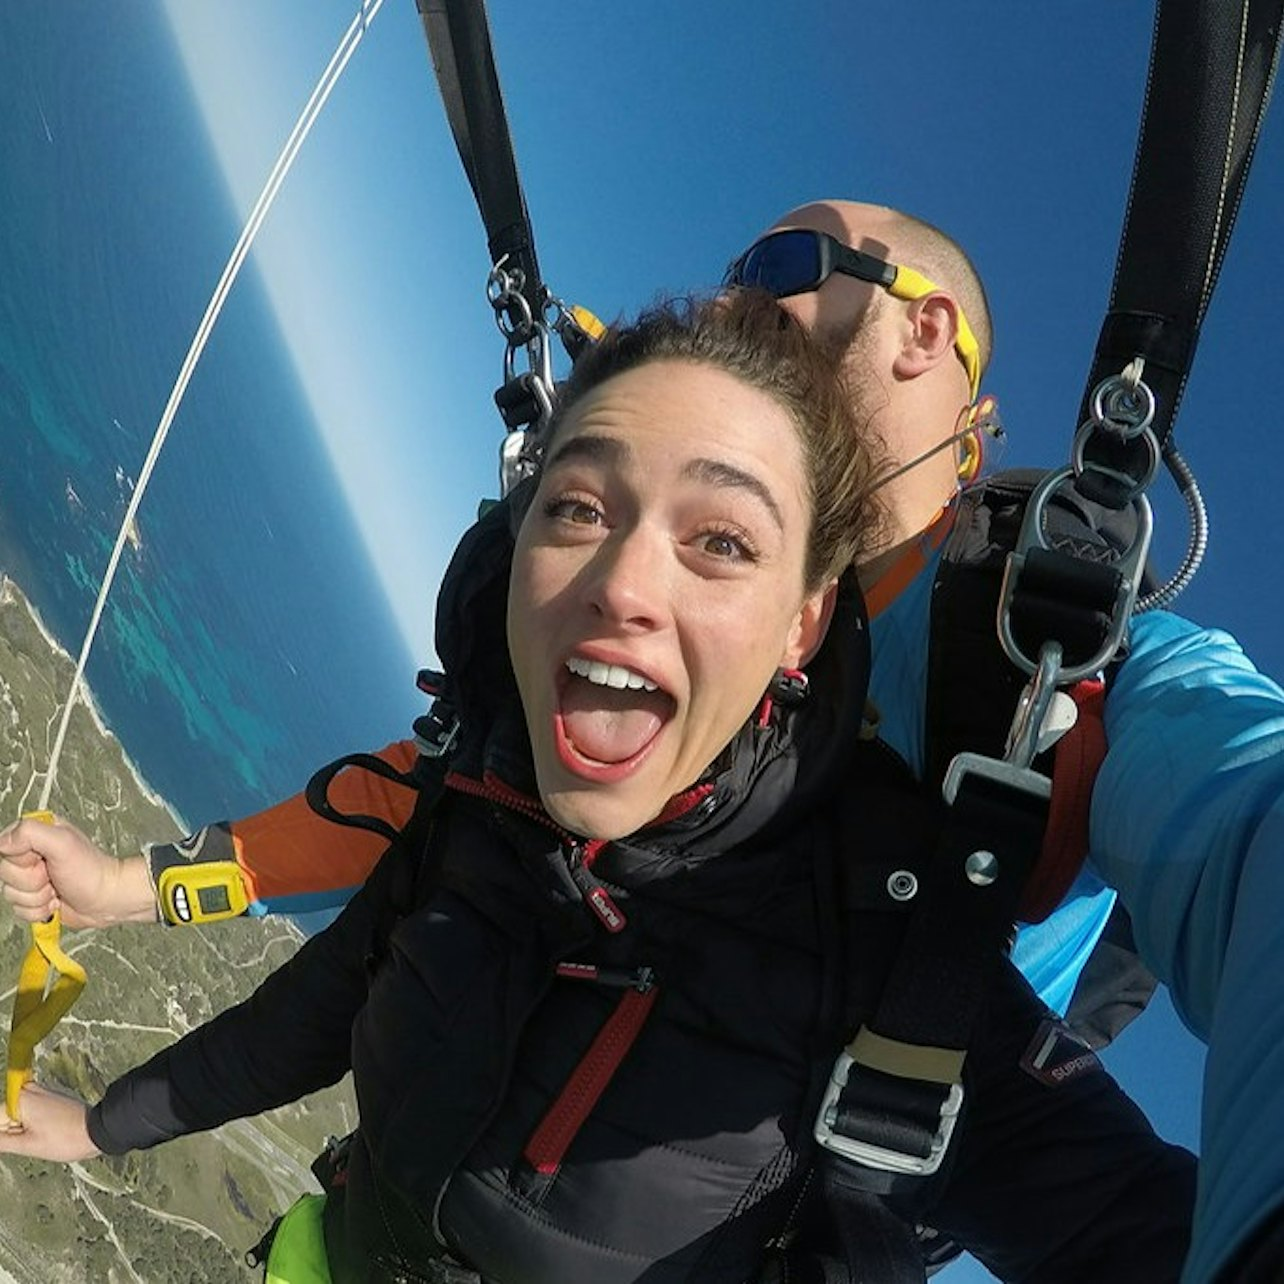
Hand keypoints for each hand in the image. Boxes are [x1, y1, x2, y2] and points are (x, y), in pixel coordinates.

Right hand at [0, 816, 157, 927]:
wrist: (106, 899)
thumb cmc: (92, 871)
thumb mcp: (62, 843)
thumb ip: (30, 834)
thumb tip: (2, 841)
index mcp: (36, 835)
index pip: (4, 848)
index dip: (22, 860)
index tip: (42, 860)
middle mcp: (31, 855)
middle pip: (5, 874)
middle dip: (32, 881)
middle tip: (53, 875)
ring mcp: (32, 878)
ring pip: (11, 894)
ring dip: (37, 897)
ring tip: (57, 888)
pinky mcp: (34, 898)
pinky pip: (19, 910)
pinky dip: (39, 910)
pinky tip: (55, 901)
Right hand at [0, 1082, 100, 1161]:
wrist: (97, 1131)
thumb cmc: (65, 1139)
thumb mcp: (26, 1145)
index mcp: (20, 1098)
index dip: (4, 1137)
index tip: (23, 1139)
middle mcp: (29, 1090)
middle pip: (3, 1118)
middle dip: (12, 1134)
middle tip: (34, 1139)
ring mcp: (40, 1093)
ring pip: (15, 1118)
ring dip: (21, 1133)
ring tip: (42, 1137)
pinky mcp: (48, 1099)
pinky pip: (27, 1115)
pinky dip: (30, 1127)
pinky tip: (45, 1134)